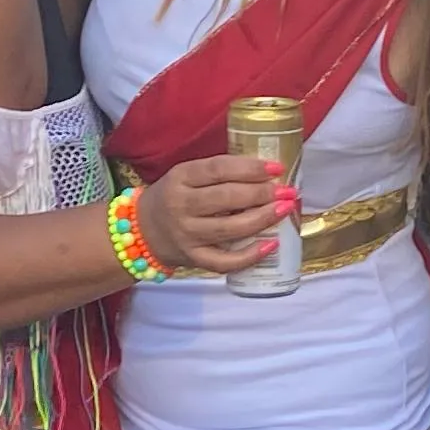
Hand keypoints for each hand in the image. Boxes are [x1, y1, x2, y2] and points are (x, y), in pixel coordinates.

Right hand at [136, 152, 289, 276]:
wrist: (142, 231)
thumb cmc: (176, 197)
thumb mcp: (187, 176)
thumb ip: (219, 173)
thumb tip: (267, 171)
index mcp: (180, 178)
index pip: (218, 170)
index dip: (249, 168)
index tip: (276, 168)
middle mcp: (181, 206)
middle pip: (226, 198)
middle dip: (262, 194)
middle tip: (287, 191)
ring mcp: (187, 235)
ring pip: (230, 228)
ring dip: (262, 219)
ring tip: (285, 209)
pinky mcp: (193, 258)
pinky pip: (225, 261)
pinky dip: (250, 255)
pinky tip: (271, 244)